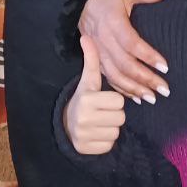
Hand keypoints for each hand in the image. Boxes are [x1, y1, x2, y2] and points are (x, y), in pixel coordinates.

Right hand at [64, 36, 126, 154]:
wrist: (66, 124)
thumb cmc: (84, 98)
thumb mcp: (88, 80)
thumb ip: (91, 59)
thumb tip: (87, 37)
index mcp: (86, 99)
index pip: (118, 100)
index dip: (113, 100)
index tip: (102, 99)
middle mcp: (83, 118)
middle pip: (120, 117)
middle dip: (114, 113)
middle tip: (102, 111)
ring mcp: (84, 136)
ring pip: (116, 131)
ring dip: (111, 127)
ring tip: (98, 121)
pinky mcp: (86, 150)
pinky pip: (109, 145)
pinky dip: (105, 140)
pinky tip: (96, 133)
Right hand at [79, 0, 169, 101]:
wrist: (80, 4)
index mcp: (112, 22)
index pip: (131, 43)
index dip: (148, 56)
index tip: (165, 66)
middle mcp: (103, 40)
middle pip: (125, 64)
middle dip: (145, 79)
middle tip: (164, 89)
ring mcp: (98, 53)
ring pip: (115, 75)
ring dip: (134, 89)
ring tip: (152, 98)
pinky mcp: (96, 60)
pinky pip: (108, 78)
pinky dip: (122, 90)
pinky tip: (136, 98)